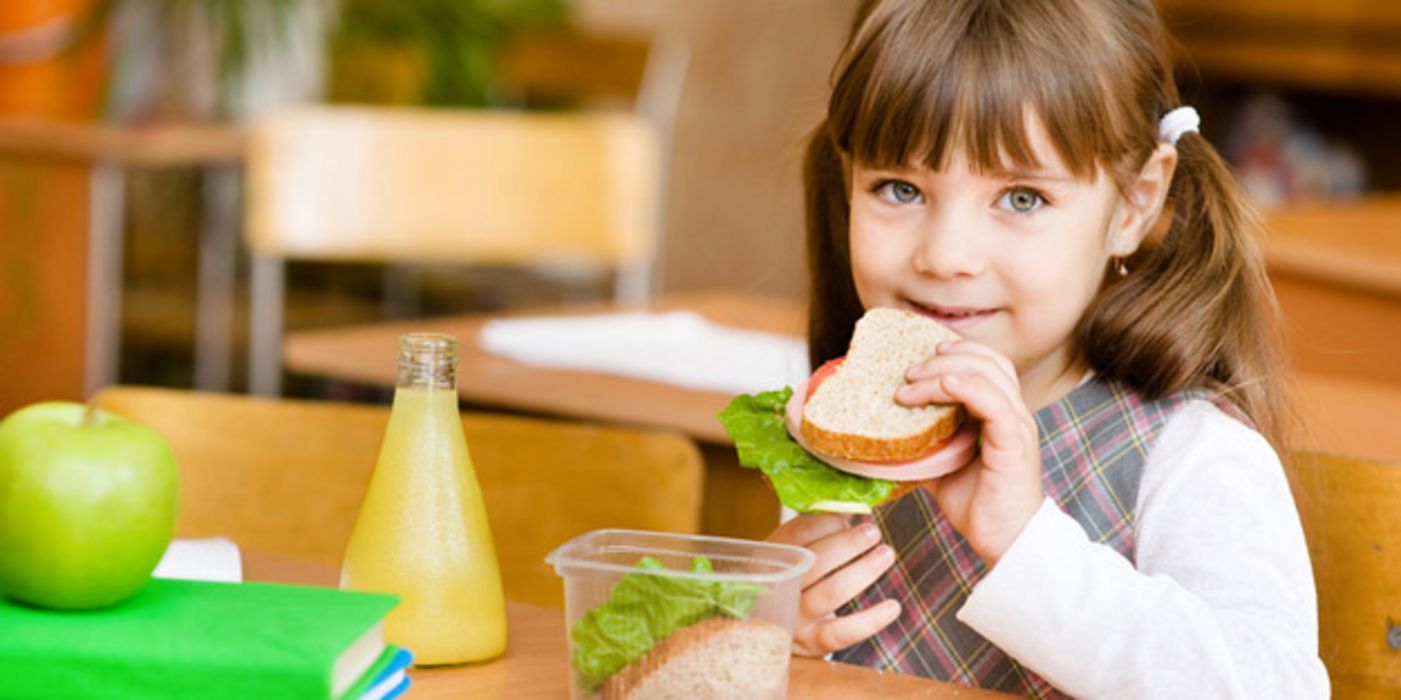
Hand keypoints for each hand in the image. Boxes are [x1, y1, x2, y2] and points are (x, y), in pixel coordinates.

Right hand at [766, 513, 900, 656]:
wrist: (768, 628)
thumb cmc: (791, 578)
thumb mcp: (793, 552)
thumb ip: (817, 529)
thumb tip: (854, 509)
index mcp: (772, 558)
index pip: (797, 535)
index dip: (826, 523)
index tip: (849, 516)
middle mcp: (779, 588)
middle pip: (814, 562)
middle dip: (847, 544)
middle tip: (873, 532)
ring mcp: (794, 617)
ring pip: (830, 593)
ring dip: (863, 571)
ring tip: (886, 553)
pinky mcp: (812, 643)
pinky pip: (842, 633)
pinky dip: (870, 620)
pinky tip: (892, 606)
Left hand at [896, 339, 1043, 566]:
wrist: (1005, 541)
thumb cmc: (979, 506)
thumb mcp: (941, 467)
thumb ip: (923, 446)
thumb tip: (883, 438)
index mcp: (1001, 414)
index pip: (987, 364)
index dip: (957, 351)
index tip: (922, 356)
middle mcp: (1013, 413)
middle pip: (988, 360)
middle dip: (944, 357)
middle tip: (909, 372)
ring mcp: (1017, 425)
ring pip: (988, 374)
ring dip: (945, 370)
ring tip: (912, 382)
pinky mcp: (1014, 442)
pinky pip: (993, 401)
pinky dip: (966, 387)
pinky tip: (942, 388)